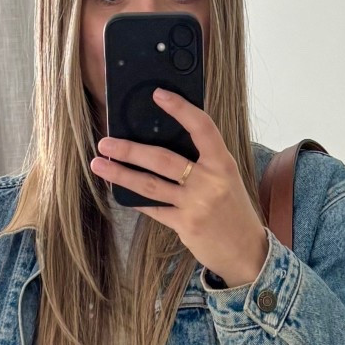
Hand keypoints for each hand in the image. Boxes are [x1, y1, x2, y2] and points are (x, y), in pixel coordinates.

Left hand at [90, 90, 269, 287]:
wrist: (245, 250)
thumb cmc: (232, 209)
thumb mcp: (225, 178)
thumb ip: (202, 160)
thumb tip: (163, 139)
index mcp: (222, 163)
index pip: (202, 128)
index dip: (181, 109)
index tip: (158, 94)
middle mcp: (210, 182)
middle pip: (163, 159)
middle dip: (130, 150)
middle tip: (106, 142)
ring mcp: (197, 205)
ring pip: (151, 185)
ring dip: (121, 174)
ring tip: (99, 164)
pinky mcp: (186, 225)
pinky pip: (154, 208)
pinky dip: (135, 199)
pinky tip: (119, 192)